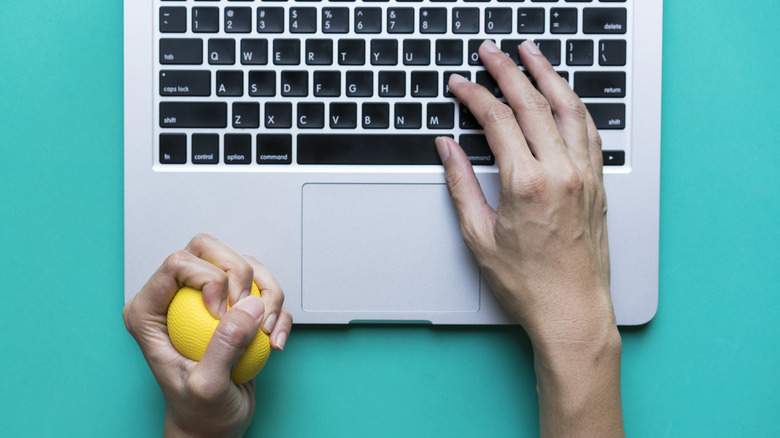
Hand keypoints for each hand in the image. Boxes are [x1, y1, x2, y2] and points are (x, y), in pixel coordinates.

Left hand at [123, 234, 292, 436]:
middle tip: (247, 312)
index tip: (221, 315)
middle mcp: (176, 297)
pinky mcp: (234, 306)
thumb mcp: (207, 386)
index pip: (177, 263)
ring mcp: (207, 298)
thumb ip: (224, 346)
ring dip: (266, 294)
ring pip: (242, 263)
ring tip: (266, 332)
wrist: (216, 425)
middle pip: (209, 249)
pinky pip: (263, 288)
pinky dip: (278, 312)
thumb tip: (250, 307)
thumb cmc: (200, 411)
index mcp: (150, 311)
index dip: (208, 279)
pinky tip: (276, 341)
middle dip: (239, 275)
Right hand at [436, 40, 622, 435]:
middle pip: (533, 103)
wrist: (572, 311)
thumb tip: (448, 151)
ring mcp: (584, 176)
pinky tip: (565, 96)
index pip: (498, 121)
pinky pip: (589, 131)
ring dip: (549, 75)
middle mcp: (560, 173)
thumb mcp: (479, 236)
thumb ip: (461, 185)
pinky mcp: (597, 185)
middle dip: (508, 71)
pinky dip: (575, 105)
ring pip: (569, 108)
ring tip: (532, 54)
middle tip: (491, 52)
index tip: (460, 84)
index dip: (475, 96)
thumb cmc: (528, 283)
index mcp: (526, 184)